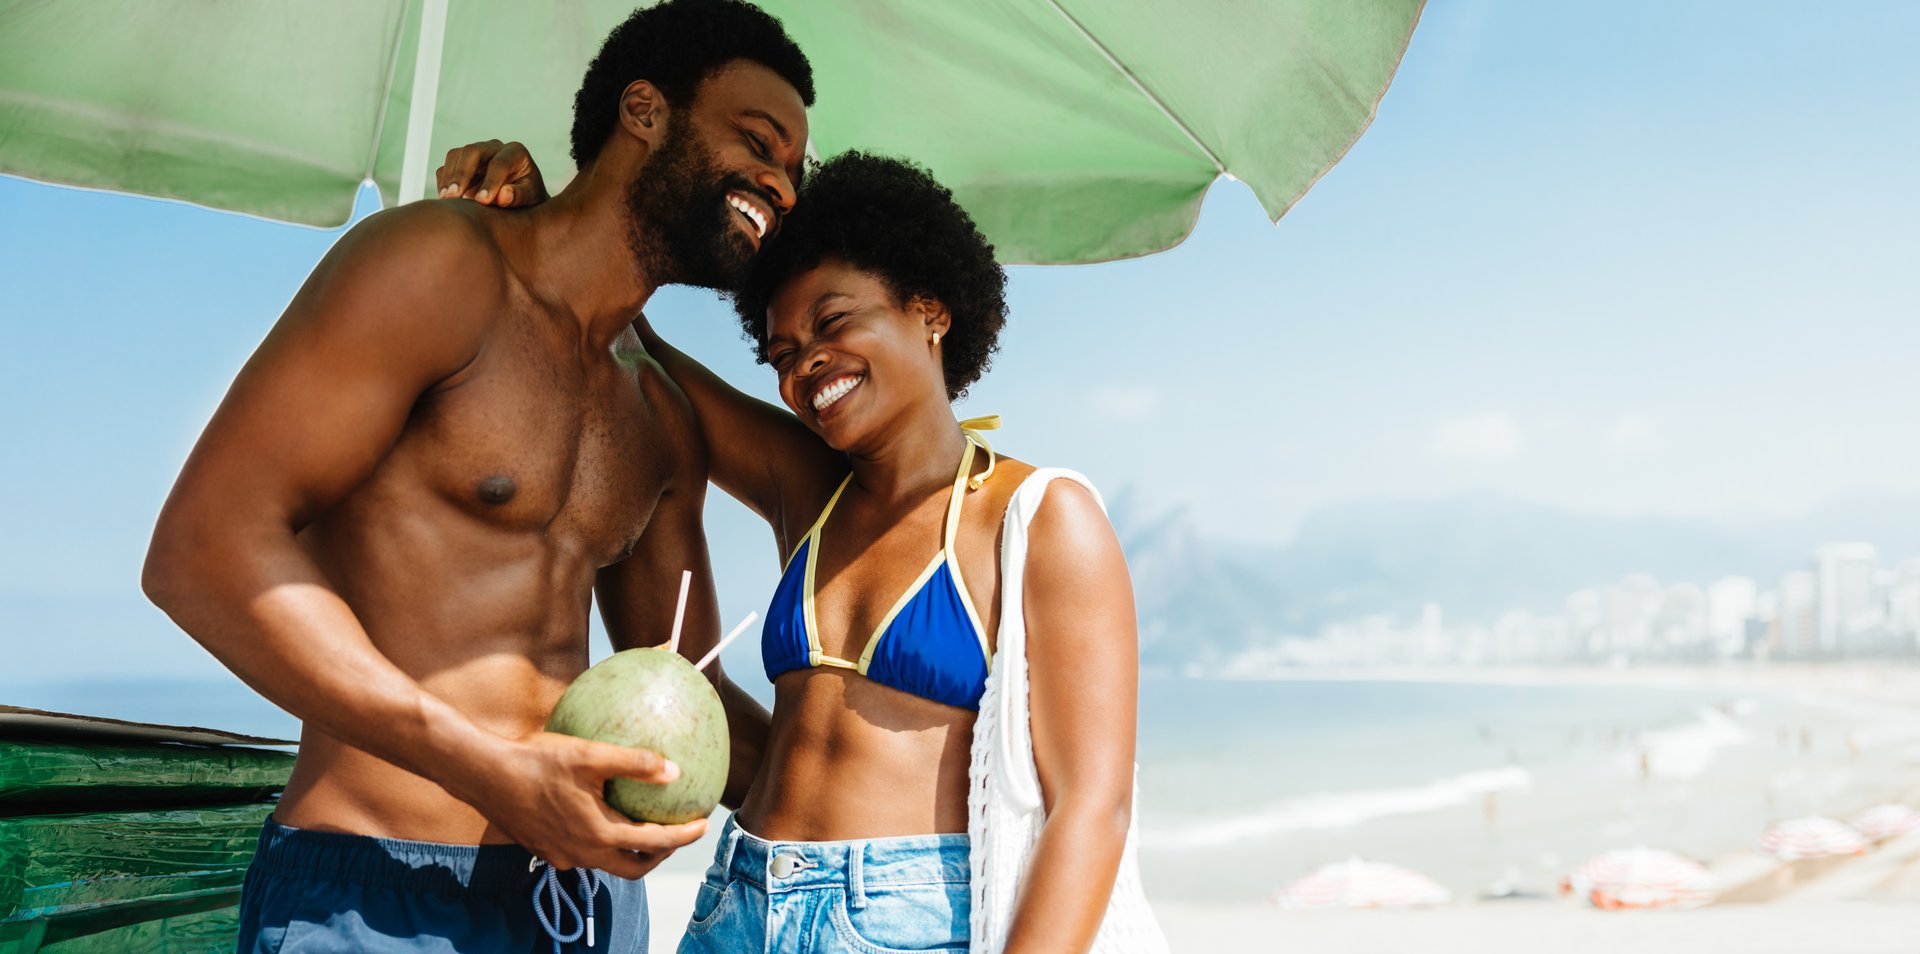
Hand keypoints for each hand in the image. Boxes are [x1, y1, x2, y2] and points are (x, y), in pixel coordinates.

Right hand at [436, 139, 547, 206]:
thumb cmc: (529, 197)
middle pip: (472, 151)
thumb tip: (503, 195)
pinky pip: (447, 166)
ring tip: (447, 198)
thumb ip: (519, 196)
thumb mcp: (531, 198)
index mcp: (515, 152)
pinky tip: (445, 198)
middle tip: (455, 195)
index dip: (490, 182)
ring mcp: (476, 153)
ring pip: (455, 155)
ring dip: (449, 177)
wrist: (520, 198)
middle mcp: (494, 147)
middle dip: (462, 173)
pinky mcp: (462, 163)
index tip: (483, 201)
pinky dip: (443, 181)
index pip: (499, 164)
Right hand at [455, 732, 706, 878]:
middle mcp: (581, 854)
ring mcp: (561, 856)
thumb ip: (634, 763)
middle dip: (660, 854)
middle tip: (677, 832)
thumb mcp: (589, 755)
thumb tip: (675, 771)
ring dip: (631, 850)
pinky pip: (583, 853)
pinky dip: (603, 842)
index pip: (653, 843)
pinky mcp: (545, 850)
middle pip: (633, 867)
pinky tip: (603, 815)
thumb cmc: (535, 760)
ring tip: (645, 825)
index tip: (704, 824)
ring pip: (606, 862)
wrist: (483, 775)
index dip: (682, 836)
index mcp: (597, 834)